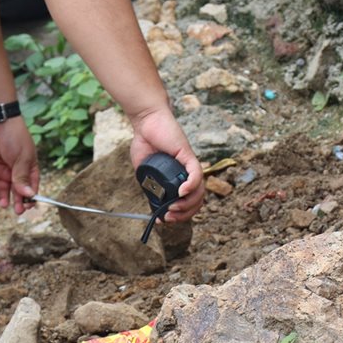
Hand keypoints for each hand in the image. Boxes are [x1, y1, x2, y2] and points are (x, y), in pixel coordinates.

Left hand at [0, 118, 39, 214]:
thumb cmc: (14, 136)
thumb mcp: (22, 158)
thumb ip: (22, 177)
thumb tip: (28, 195)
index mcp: (28, 166)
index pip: (31, 185)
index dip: (30, 196)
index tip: (29, 206)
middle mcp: (14, 169)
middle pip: (16, 189)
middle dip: (17, 200)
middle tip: (18, 211)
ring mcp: (1, 169)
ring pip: (3, 188)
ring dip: (3, 197)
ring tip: (4, 204)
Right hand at [128, 107, 203, 222]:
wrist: (145, 122)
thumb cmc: (145, 142)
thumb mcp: (143, 170)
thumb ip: (148, 185)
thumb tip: (151, 203)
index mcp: (178, 178)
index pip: (187, 202)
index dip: (179, 215)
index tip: (163, 220)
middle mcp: (187, 173)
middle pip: (197, 200)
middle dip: (184, 213)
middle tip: (169, 216)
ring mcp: (189, 165)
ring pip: (199, 190)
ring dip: (188, 204)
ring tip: (173, 207)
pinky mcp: (188, 155)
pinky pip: (196, 174)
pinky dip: (191, 186)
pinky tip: (181, 192)